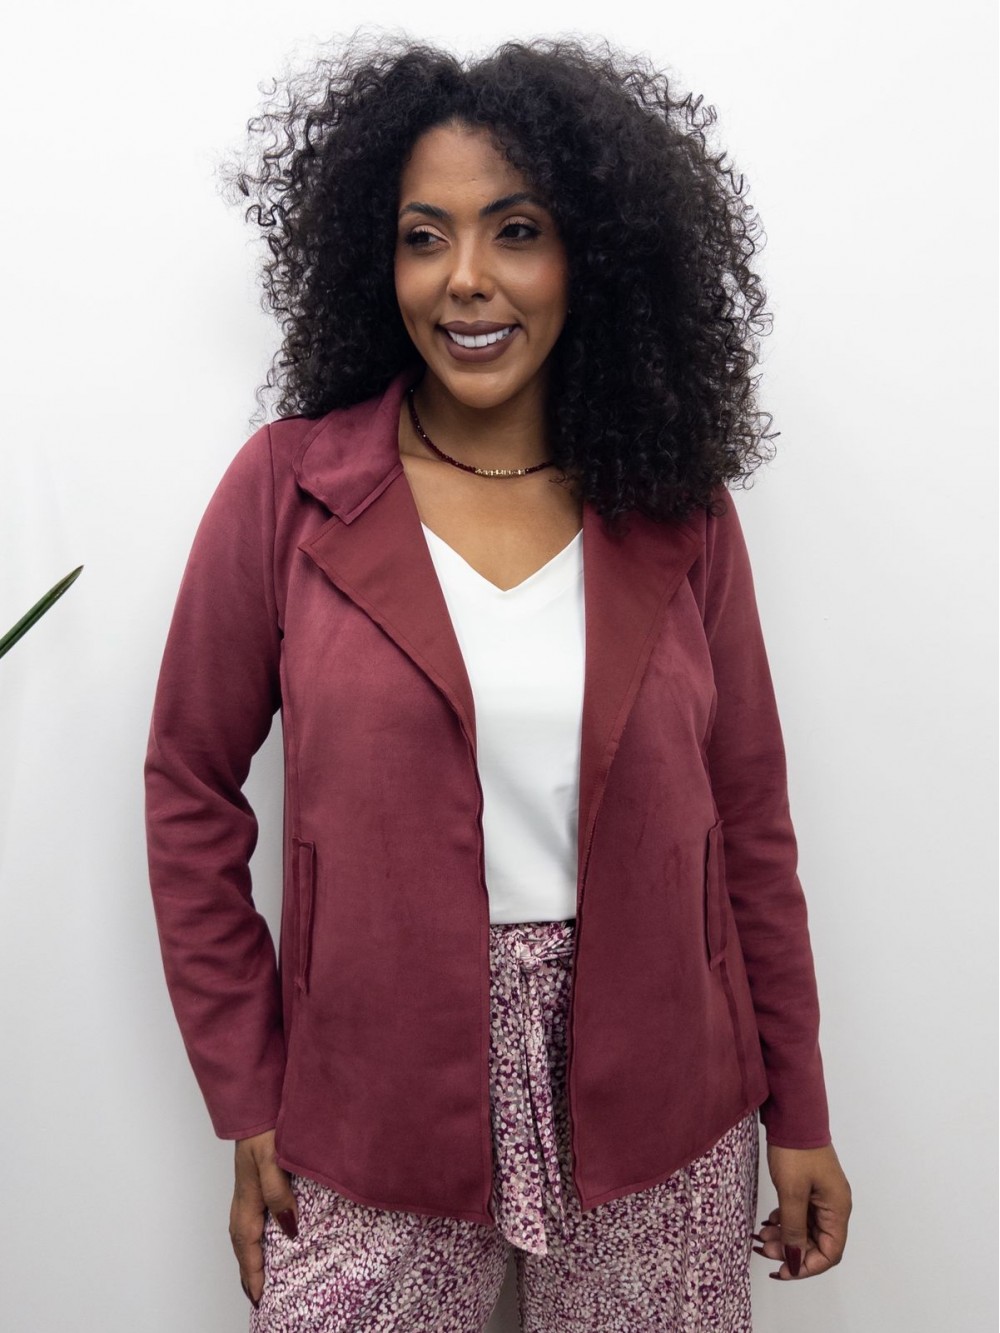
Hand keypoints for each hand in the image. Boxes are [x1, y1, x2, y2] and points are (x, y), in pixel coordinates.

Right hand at [229, 1129, 297, 1307]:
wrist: (257, 1102)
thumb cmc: (265, 1128)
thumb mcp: (273, 1160)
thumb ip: (278, 1194)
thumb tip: (288, 1229)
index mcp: (246, 1200)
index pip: (248, 1246)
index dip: (253, 1273)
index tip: (259, 1298)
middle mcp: (244, 1199)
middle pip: (243, 1244)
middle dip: (248, 1270)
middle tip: (257, 1295)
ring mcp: (248, 1190)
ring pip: (246, 1232)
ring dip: (251, 1255)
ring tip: (259, 1275)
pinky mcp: (255, 1181)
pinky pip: (252, 1218)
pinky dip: (256, 1236)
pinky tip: (267, 1236)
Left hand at [755, 1142, 851, 1280]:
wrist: (792, 1115)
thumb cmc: (795, 1152)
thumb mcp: (791, 1193)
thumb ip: (794, 1229)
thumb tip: (794, 1261)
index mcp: (837, 1209)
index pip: (830, 1253)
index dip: (806, 1266)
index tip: (782, 1270)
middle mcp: (834, 1205)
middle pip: (816, 1243)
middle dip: (791, 1251)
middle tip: (764, 1249)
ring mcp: (822, 1195)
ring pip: (805, 1229)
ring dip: (785, 1237)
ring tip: (761, 1238)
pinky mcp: (809, 1187)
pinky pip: (800, 1214)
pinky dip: (785, 1222)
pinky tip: (769, 1223)